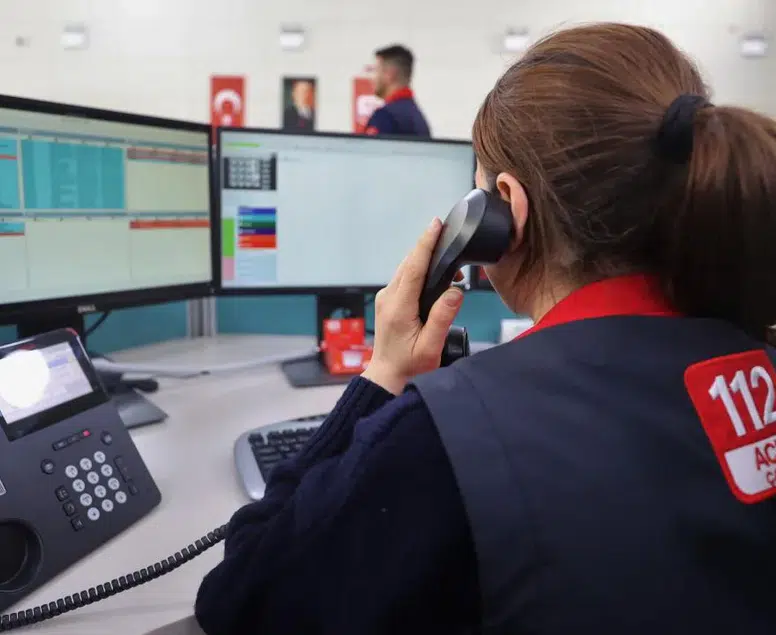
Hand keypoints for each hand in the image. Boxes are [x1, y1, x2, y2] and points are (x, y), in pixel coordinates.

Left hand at [362, 218, 464, 393]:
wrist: (388, 375)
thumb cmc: (411, 365)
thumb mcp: (430, 347)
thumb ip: (442, 318)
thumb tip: (455, 292)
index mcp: (399, 307)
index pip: (414, 267)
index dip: (425, 244)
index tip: (435, 225)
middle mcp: (389, 297)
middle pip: (409, 263)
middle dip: (428, 246)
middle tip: (449, 235)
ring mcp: (386, 297)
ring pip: (407, 268)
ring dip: (425, 259)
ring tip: (448, 258)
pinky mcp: (389, 300)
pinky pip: (405, 277)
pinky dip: (420, 270)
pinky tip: (435, 274)